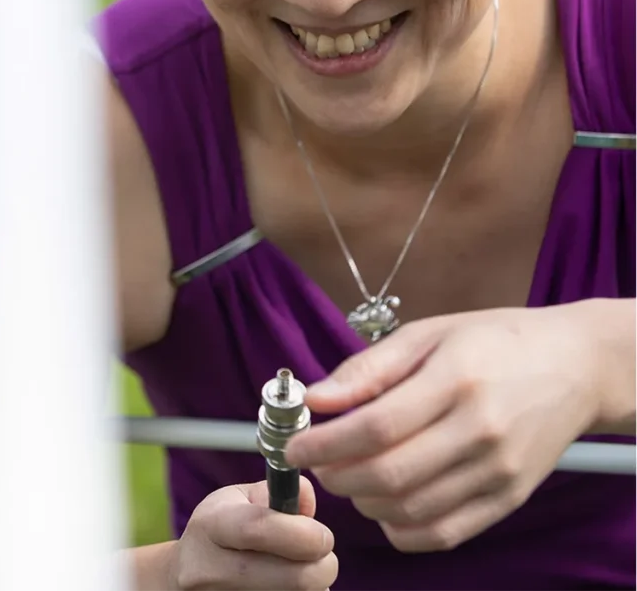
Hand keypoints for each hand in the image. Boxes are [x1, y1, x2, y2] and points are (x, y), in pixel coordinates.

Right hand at [168, 478, 334, 587]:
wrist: (187, 577)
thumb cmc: (218, 533)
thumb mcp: (234, 500)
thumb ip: (274, 493)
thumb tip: (306, 496)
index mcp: (211, 527)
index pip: (260, 530)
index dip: (303, 533)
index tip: (322, 534)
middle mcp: (214, 570)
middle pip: (297, 578)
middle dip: (323, 565)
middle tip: (320, 554)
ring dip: (314, 585)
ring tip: (294, 569)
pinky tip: (285, 585)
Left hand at [291, 304, 618, 551]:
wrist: (574, 368)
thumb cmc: (493, 342)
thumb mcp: (426, 334)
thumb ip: (367, 369)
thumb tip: (314, 399)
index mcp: (455, 383)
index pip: (376, 427)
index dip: (325, 443)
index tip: (294, 445)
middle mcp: (481, 433)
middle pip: (391, 475)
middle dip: (337, 476)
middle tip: (315, 463)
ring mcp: (500, 472)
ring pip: (414, 510)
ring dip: (365, 503)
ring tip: (347, 478)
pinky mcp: (510, 500)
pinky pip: (447, 532)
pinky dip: (404, 529)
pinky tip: (384, 506)